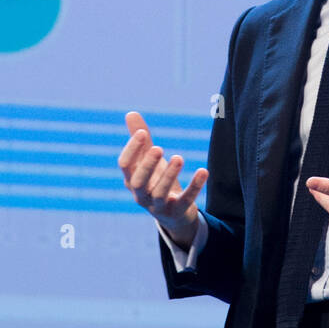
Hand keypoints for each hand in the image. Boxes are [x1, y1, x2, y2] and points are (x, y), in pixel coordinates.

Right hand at [118, 110, 207, 249]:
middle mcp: (141, 194)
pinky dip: (194, 186)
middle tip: (158, 148)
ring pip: (159, 193)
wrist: (172, 214)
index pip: (125, 165)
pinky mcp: (176, 212)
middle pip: (138, 182)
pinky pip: (185, 200)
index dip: (132, 149)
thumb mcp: (149, 161)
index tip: (142, 132)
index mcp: (131, 179)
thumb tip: (130, 113)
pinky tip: (203, 170)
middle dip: (147, 165)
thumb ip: (142, 141)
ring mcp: (158, 206)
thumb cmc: (156, 181)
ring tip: (179, 157)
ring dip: (169, 175)